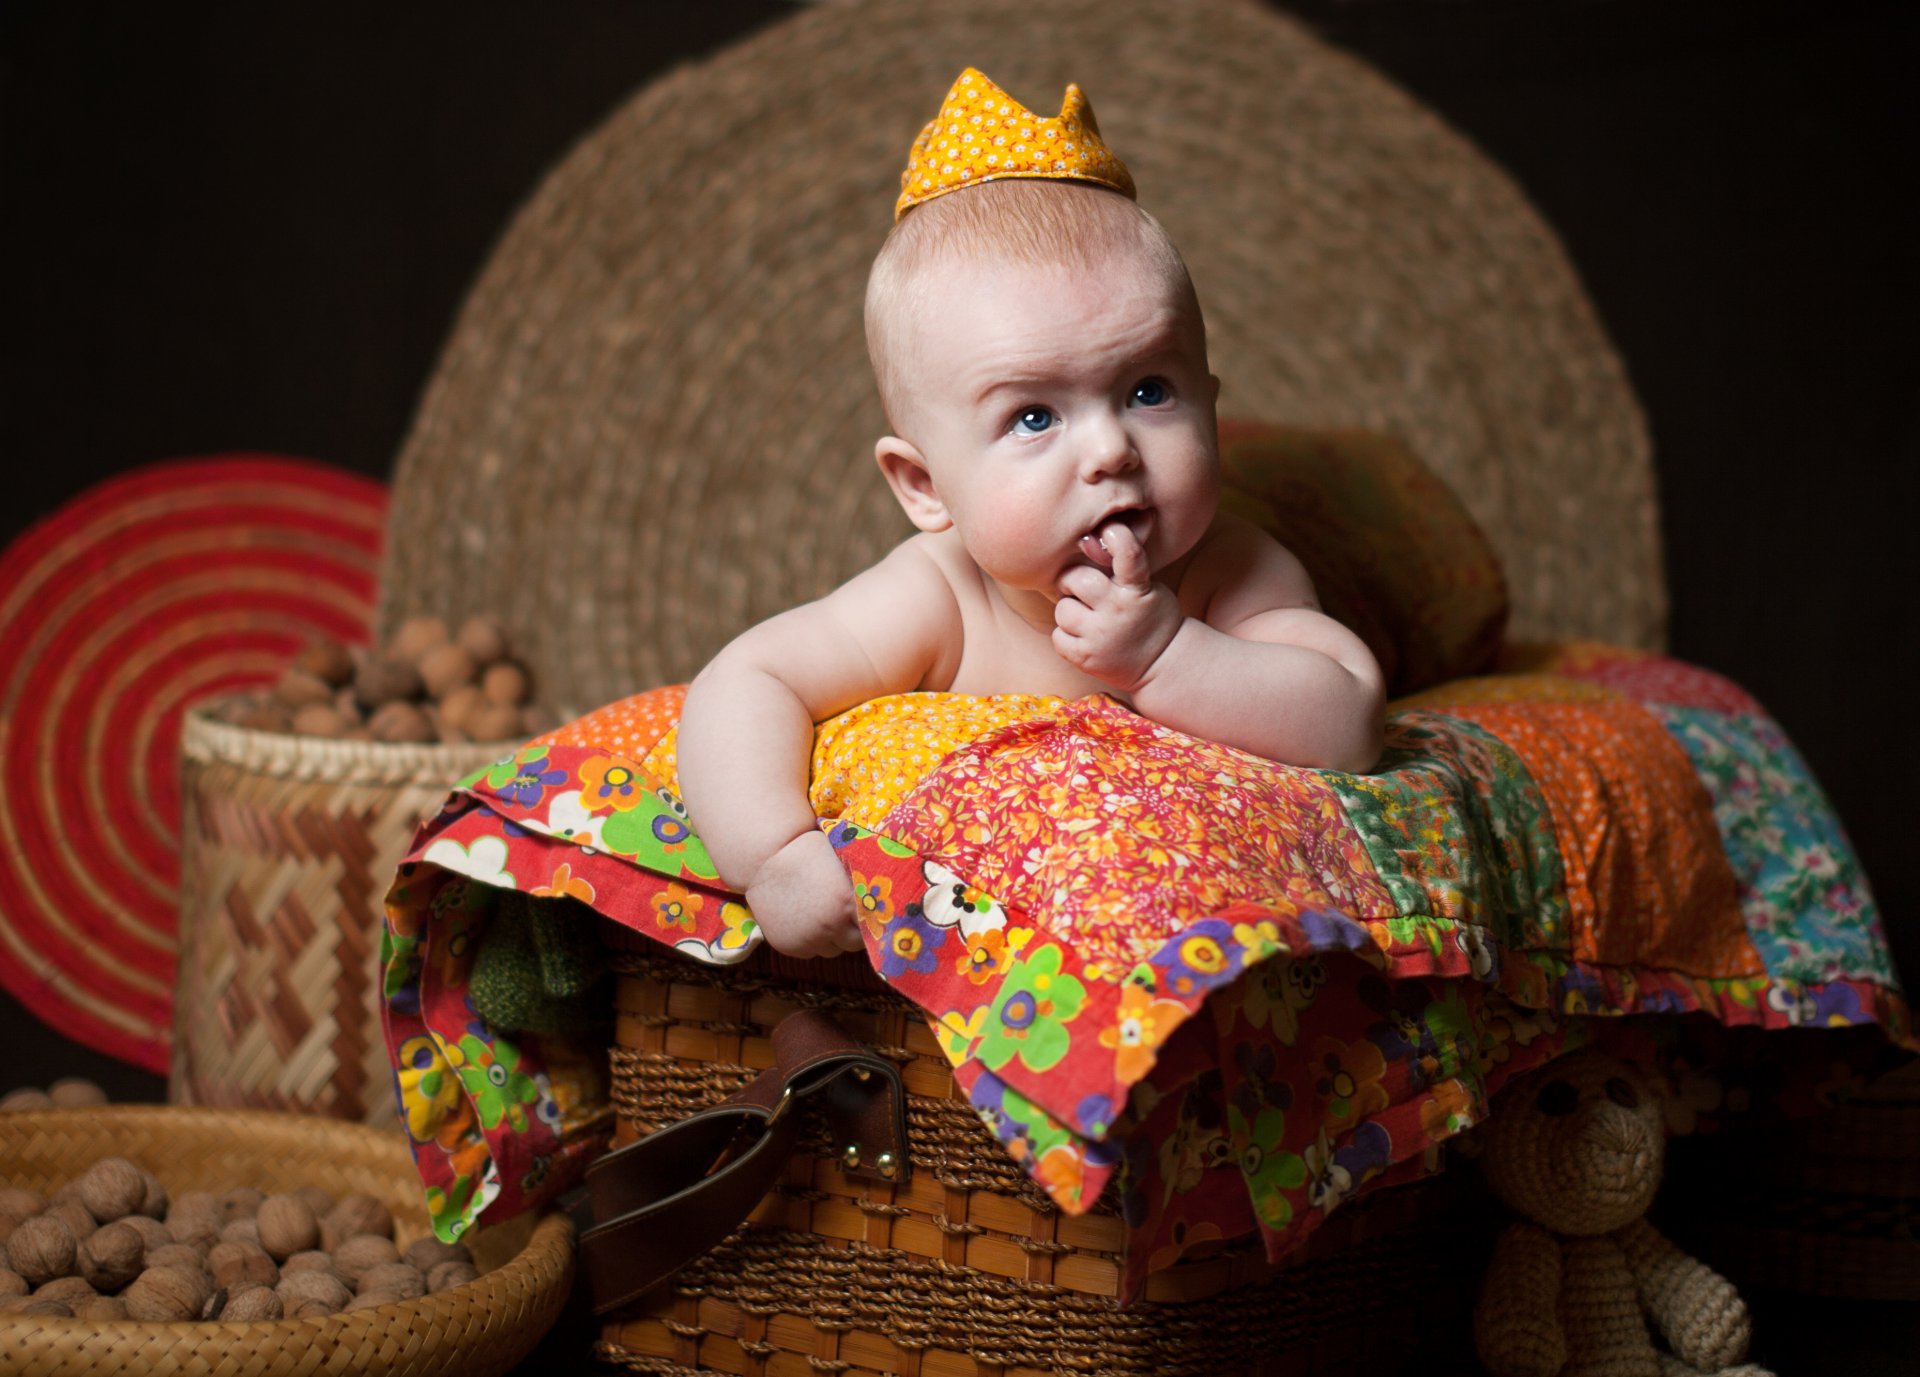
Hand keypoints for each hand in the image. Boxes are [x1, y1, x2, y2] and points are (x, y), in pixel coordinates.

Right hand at [744, 829, 862, 958]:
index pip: (874, 926)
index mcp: (847, 902)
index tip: (871, 914)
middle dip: (853, 931)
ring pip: (832, 950)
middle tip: (846, 915)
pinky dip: (811, 941)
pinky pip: (810, 951)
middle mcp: (830, 925)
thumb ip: (861, 882)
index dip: (873, 920)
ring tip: (823, 915)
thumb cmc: (807, 852)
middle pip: (854, 944)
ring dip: (832, 938)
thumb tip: (886, 894)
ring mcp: (807, 939)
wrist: (763, 860)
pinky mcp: (788, 946)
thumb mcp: (840, 861)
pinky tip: (806, 920)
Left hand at [1052, 522, 1183, 690]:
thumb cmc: (1148, 616)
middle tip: (1080, 589)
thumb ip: (1121, 568)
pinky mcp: (1085, 658)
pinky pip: (1058, 636)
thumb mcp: (1147, 587)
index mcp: (1137, 589)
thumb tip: (1086, 539)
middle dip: (1072, 581)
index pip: (1129, 556)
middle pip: (1076, 579)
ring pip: (1063, 610)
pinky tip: (1084, 637)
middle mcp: (1117, 611)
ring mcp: (1100, 636)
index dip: (1117, 538)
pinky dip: (1066, 635)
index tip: (1109, 530)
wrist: (1162, 663)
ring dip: (1070, 611)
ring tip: (1087, 618)